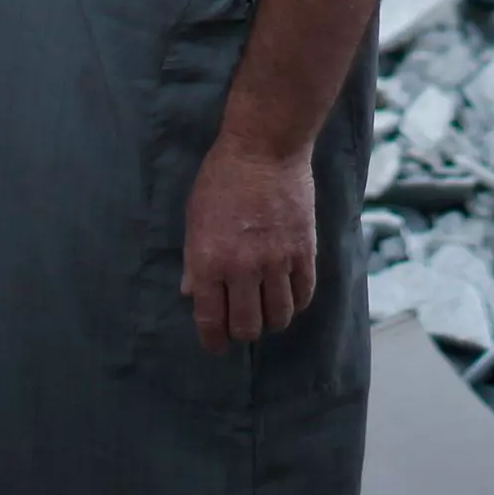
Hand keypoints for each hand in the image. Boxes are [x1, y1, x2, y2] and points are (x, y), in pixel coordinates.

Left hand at [182, 132, 317, 352]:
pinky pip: (303, 294)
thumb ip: (192, 260)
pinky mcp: (303, 251)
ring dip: (271, 320)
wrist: (264, 148)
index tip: (217, 345)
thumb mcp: (194, 217)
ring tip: (266, 310)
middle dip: (242, 332)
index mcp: (208, 262)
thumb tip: (190, 293)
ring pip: (279, 317)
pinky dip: (295, 302)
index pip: (211, 321)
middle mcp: (242, 268)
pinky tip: (288, 295)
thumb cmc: (221, 178)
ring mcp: (276, 261)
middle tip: (242, 324)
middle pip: (248, 327)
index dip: (213, 341)